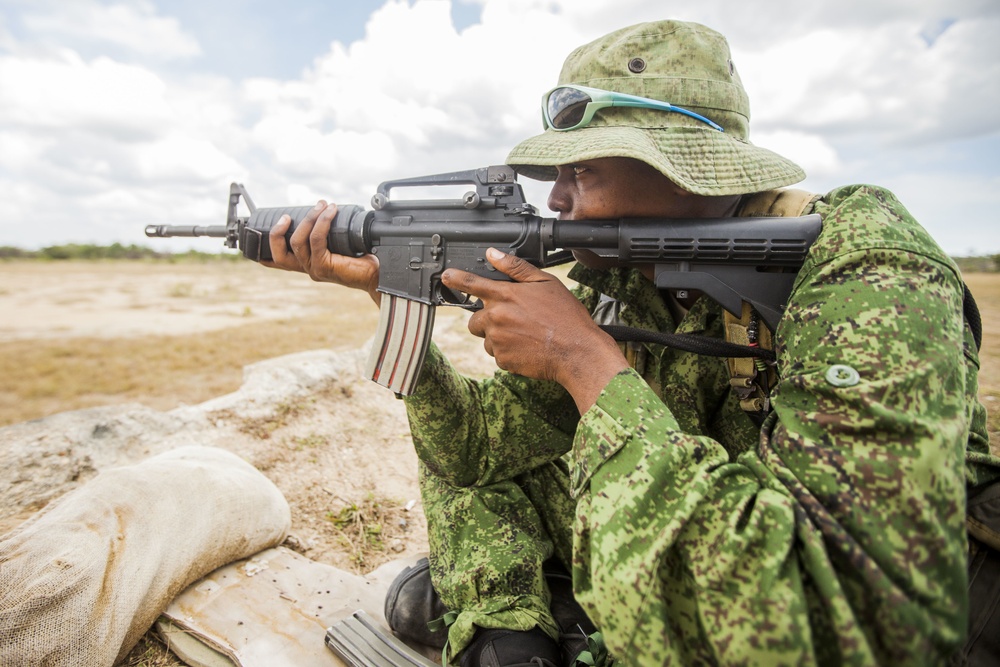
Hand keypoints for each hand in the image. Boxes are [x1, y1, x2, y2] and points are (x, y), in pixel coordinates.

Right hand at [261, 201, 380, 304]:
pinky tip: (330, 211)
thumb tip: (324, 206)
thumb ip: (327, 232)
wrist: (379, 275)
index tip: (256, 232)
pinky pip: (316, 240)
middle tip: (287, 215)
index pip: (277, 262)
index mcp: (307, 264)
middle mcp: (307, 269)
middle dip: (277, 231)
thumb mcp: (339, 243)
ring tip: (321, 205)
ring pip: (297, 241)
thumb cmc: (362, 258)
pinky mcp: (324, 267)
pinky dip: (322, 222)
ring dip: (308, 218)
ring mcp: (314, 270)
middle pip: (278, 254)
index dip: (262, 250)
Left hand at [443, 248, 627, 412]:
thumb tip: (494, 254)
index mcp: (506, 295)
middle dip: (488, 320)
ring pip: (487, 339)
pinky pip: (498, 355)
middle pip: (475, 319)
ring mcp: (498, 340)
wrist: (576, 352)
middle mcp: (497, 317)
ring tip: (525, 335)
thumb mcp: (545, 283)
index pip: (473, 284)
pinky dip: (509, 353)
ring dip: (499, 337)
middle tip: (513, 321)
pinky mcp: (503, 360)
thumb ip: (516, 268)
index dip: (456, 279)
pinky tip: (528, 348)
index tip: (445, 276)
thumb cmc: (566, 317)